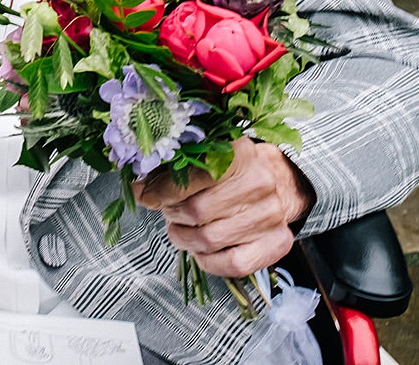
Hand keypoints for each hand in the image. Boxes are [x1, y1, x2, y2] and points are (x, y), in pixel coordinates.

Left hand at [135, 137, 315, 278]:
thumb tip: (138, 190)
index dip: (161, 192)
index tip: (147, 197)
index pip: (190, 178)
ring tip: (181, 230)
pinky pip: (233, 264)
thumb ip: (169, 170)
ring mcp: (271, 216)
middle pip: (197, 212)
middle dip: (173, 215)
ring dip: (186, 239)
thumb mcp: (203, 157)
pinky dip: (208, 262)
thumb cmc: (231, 171)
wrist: (280, 183)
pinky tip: (201, 251)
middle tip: (169, 213)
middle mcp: (259, 184)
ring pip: (210, 239)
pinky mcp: (278, 243)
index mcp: (238, 154)